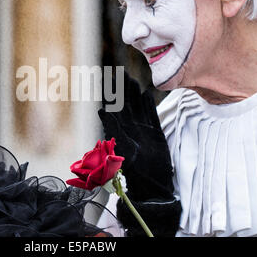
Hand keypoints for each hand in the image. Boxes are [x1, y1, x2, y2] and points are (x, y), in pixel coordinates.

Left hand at [98, 72, 173, 200]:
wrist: (153, 183)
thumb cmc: (136, 169)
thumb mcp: (122, 147)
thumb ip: (114, 129)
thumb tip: (101, 111)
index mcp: (119, 129)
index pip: (113, 107)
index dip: (109, 93)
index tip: (106, 79)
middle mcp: (130, 128)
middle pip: (125, 104)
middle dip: (122, 89)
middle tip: (119, 73)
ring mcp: (142, 129)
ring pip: (137, 107)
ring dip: (134, 94)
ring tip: (132, 79)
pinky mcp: (155, 133)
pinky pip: (151, 115)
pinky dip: (148, 106)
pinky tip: (146, 94)